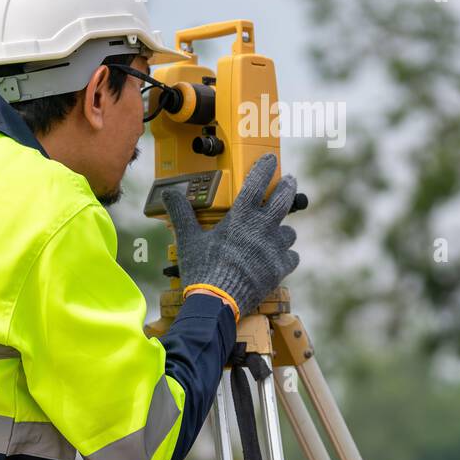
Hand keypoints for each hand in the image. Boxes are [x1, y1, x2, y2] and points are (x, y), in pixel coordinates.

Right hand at [163, 154, 300, 317]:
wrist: (217, 302)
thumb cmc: (202, 269)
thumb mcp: (188, 239)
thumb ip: (181, 213)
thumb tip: (168, 193)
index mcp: (240, 217)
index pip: (257, 183)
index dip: (264, 168)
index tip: (270, 158)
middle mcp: (262, 228)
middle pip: (284, 200)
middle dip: (288, 187)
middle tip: (289, 181)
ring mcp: (273, 248)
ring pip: (289, 231)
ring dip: (283, 229)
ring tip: (278, 230)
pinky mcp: (279, 268)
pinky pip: (291, 256)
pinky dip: (286, 255)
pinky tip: (278, 257)